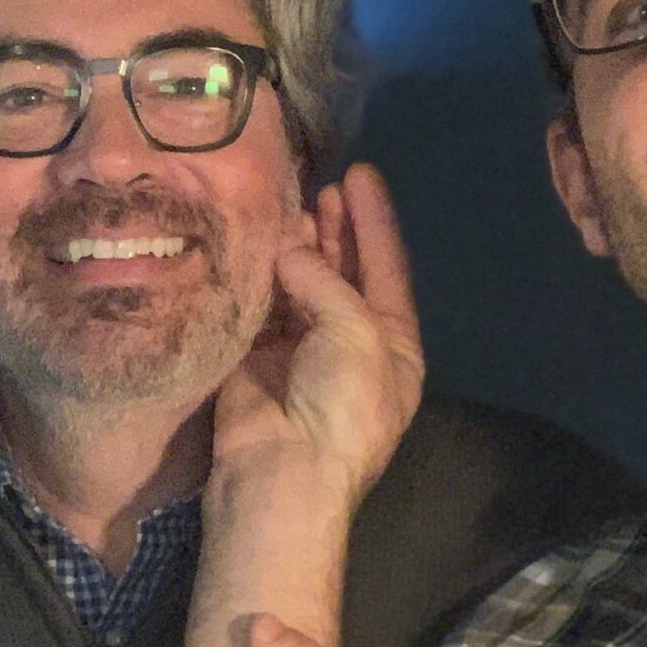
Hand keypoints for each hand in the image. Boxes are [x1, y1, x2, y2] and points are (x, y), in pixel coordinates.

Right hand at [211, 163, 425, 511]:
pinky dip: (258, 273)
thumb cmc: (341, 404)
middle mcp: (350, 343)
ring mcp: (300, 349)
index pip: (387, 268)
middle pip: (343, 273)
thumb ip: (325, 280)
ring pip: (298, 284)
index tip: (360, 174)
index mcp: (393, 345)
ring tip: (286, 203)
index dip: (374, 221)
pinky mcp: (254, 356)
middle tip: (319, 185)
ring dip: (294, 246)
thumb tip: (287, 247)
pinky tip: (253, 239)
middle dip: (333, 229)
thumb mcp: (357, 333)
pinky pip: (259, 304)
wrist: (284, 472)